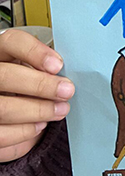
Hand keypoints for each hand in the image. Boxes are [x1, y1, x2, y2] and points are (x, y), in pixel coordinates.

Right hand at [0, 29, 73, 161]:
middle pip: (6, 76)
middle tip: (67, 91)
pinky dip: (23, 132)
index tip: (58, 65)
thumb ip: (42, 68)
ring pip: (3, 108)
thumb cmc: (21, 85)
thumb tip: (66, 77)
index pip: (12, 42)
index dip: (34, 52)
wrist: (5, 113)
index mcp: (0, 53)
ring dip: (38, 111)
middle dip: (41, 85)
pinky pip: (1, 134)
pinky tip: (40, 125)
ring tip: (61, 110)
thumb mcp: (30, 69)